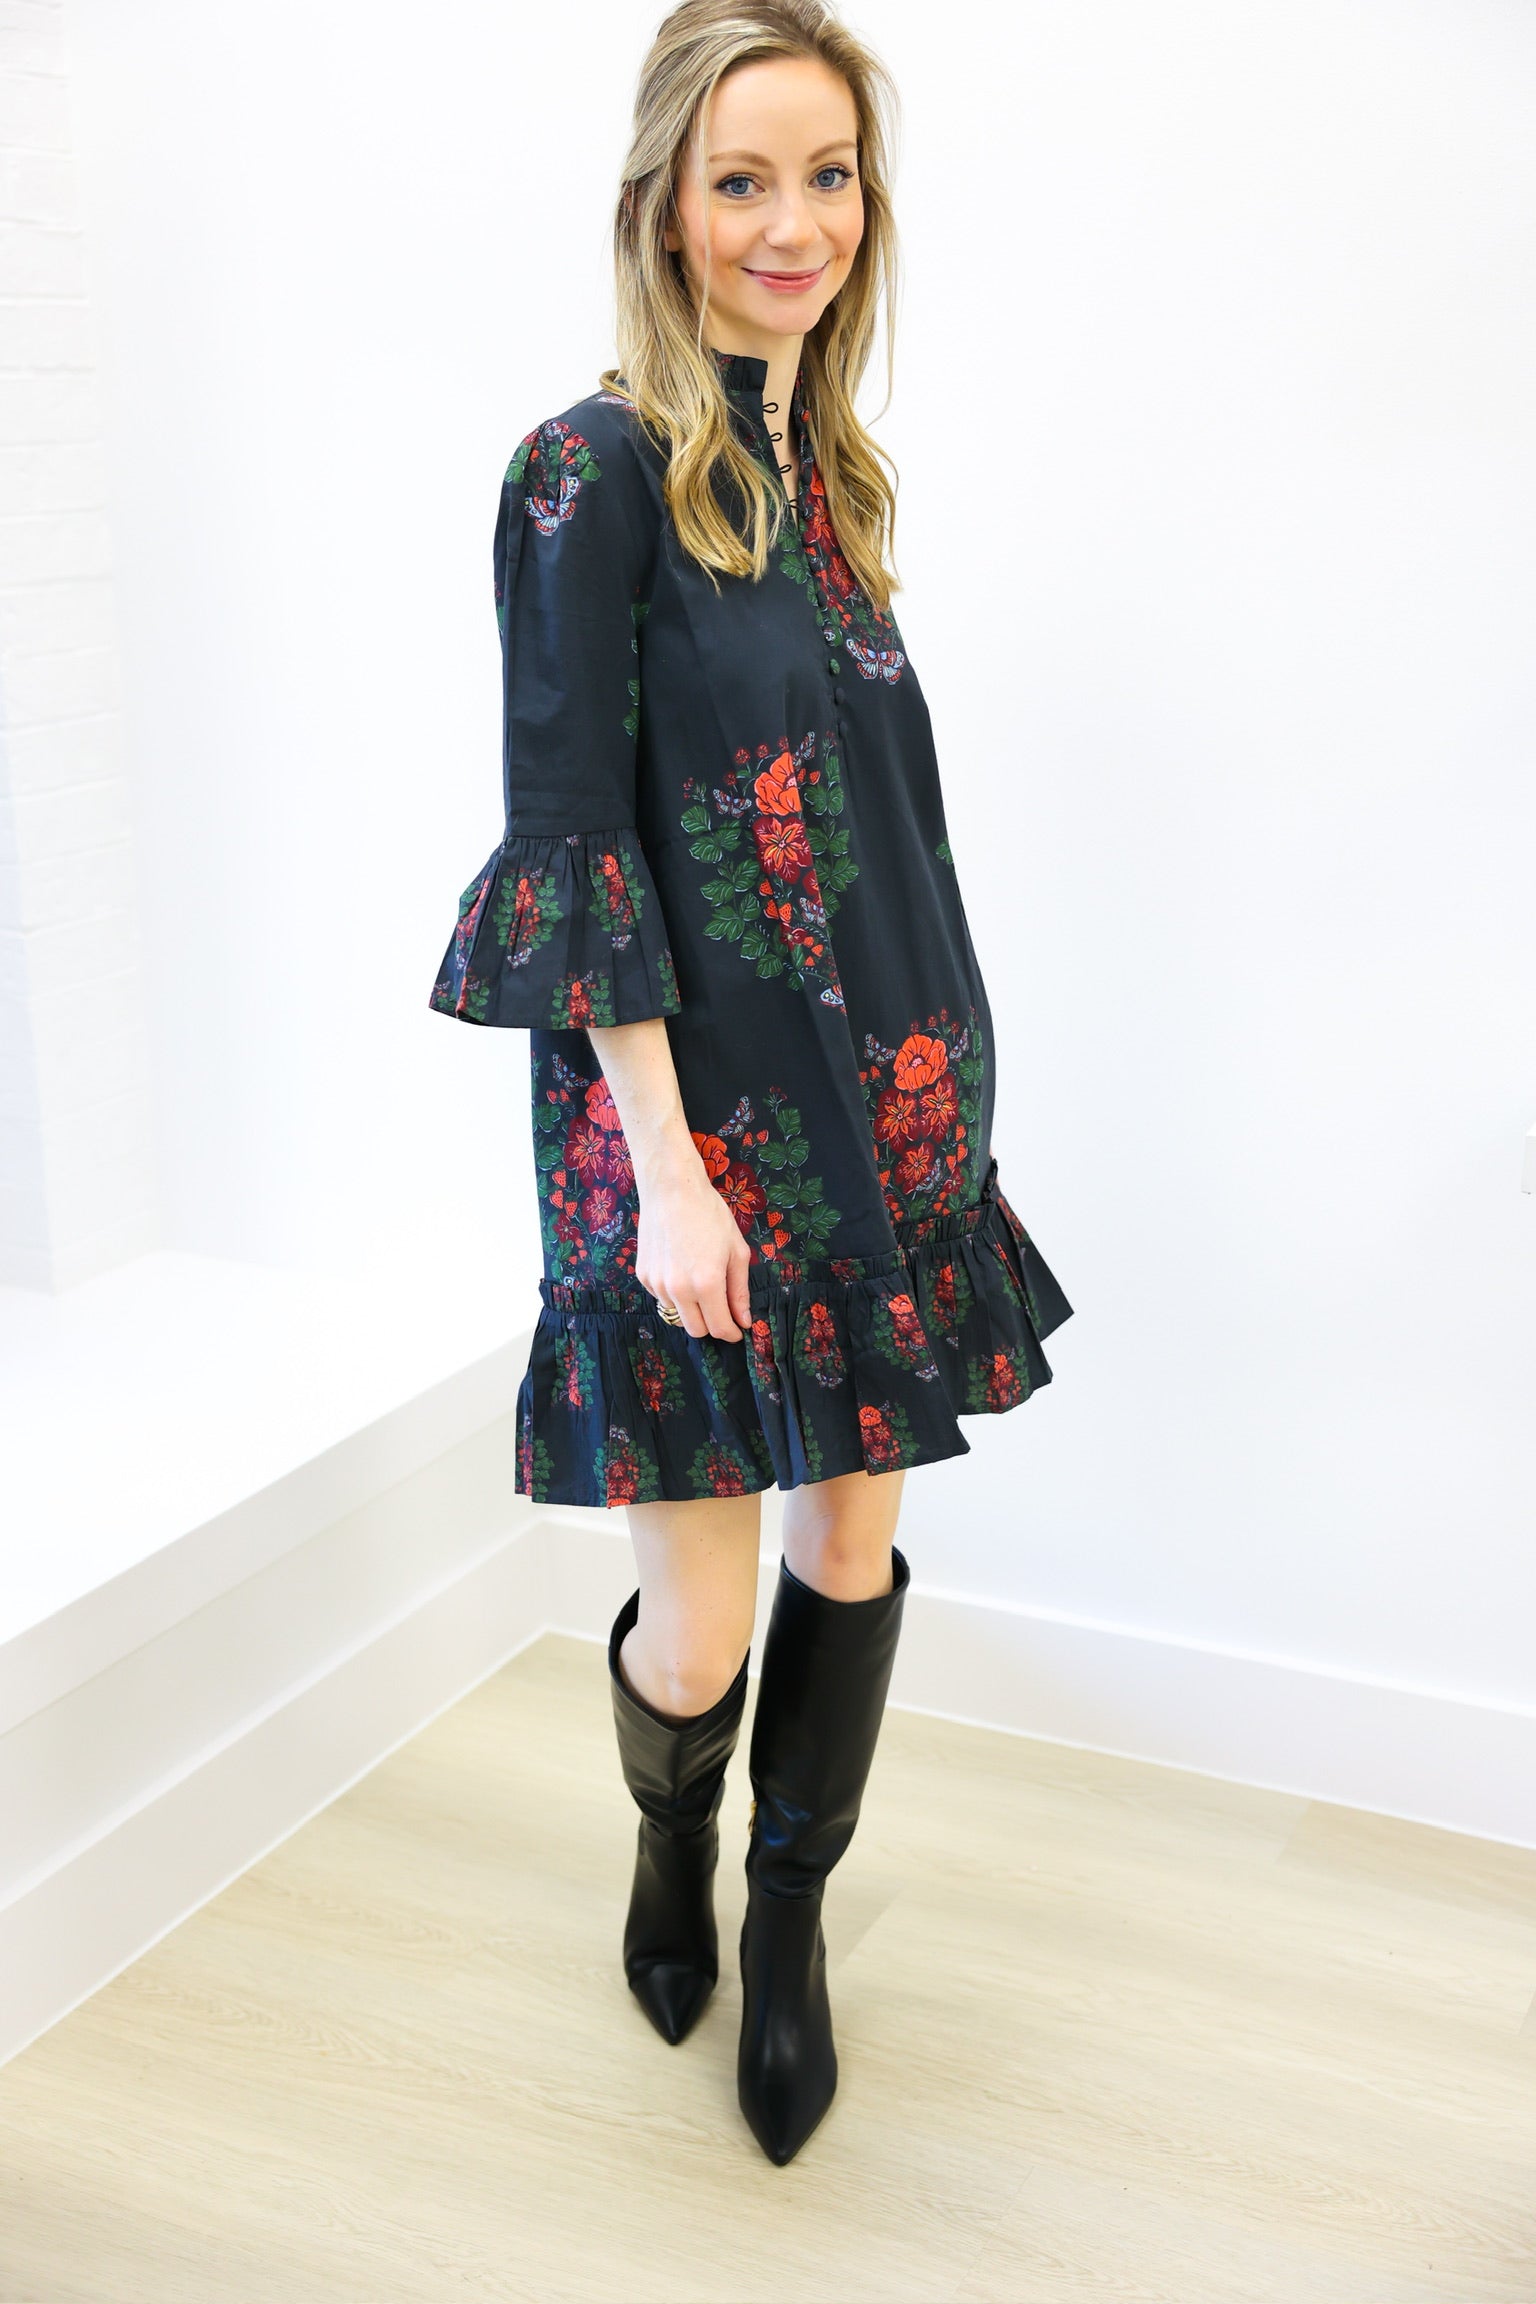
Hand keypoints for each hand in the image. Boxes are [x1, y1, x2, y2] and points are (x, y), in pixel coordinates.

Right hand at [634, 1153, 753, 1341]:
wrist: (671, 1190)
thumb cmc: (710, 1215)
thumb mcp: (737, 1251)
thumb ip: (740, 1290)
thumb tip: (744, 1321)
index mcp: (707, 1284)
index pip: (719, 1328)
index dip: (731, 1333)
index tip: (737, 1330)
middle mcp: (679, 1290)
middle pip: (696, 1330)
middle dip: (711, 1325)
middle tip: (721, 1307)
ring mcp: (657, 1284)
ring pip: (678, 1314)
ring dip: (691, 1307)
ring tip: (698, 1275)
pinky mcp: (643, 1276)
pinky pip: (662, 1297)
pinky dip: (674, 1292)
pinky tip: (680, 1266)